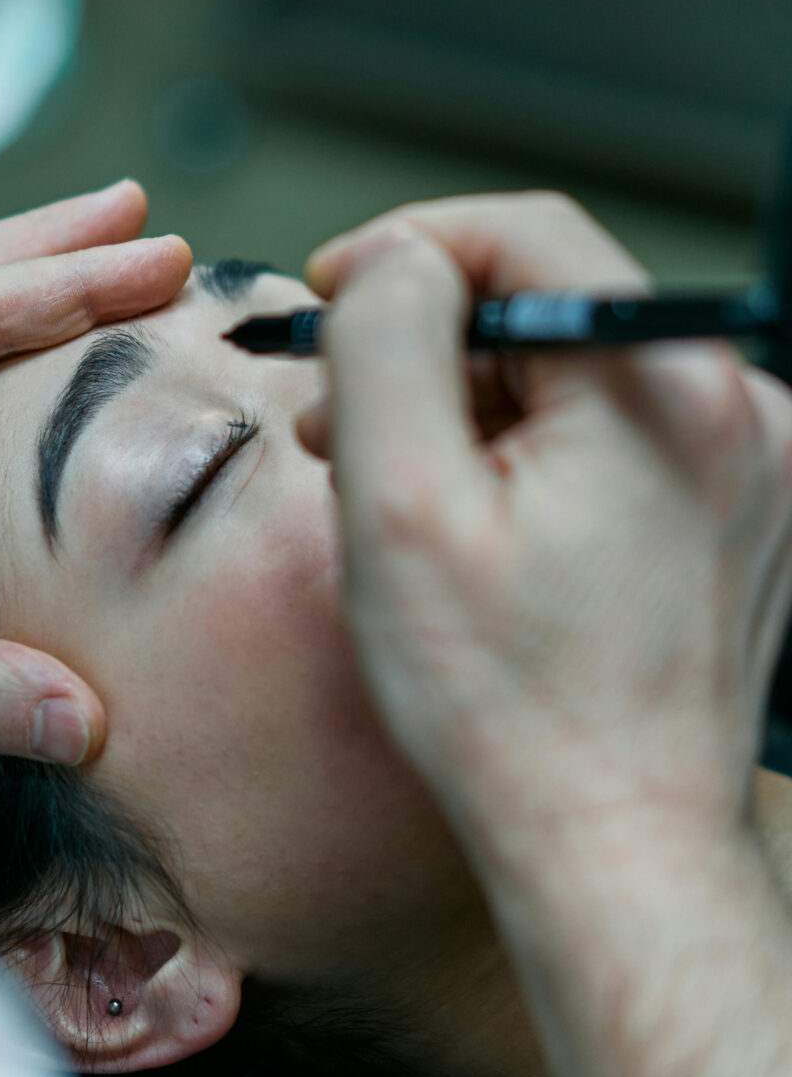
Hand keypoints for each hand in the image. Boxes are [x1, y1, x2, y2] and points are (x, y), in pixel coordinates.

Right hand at [300, 192, 791, 865]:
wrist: (613, 842)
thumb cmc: (503, 703)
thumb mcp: (398, 506)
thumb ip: (386, 345)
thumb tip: (394, 262)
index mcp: (661, 391)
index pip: (524, 234)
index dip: (408, 248)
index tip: (330, 294)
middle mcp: (733, 410)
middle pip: (544, 308)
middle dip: (424, 347)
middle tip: (334, 414)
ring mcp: (746, 465)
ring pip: (568, 375)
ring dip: (465, 407)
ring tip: (385, 480)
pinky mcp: (733, 512)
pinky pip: (606, 435)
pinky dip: (523, 452)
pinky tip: (467, 517)